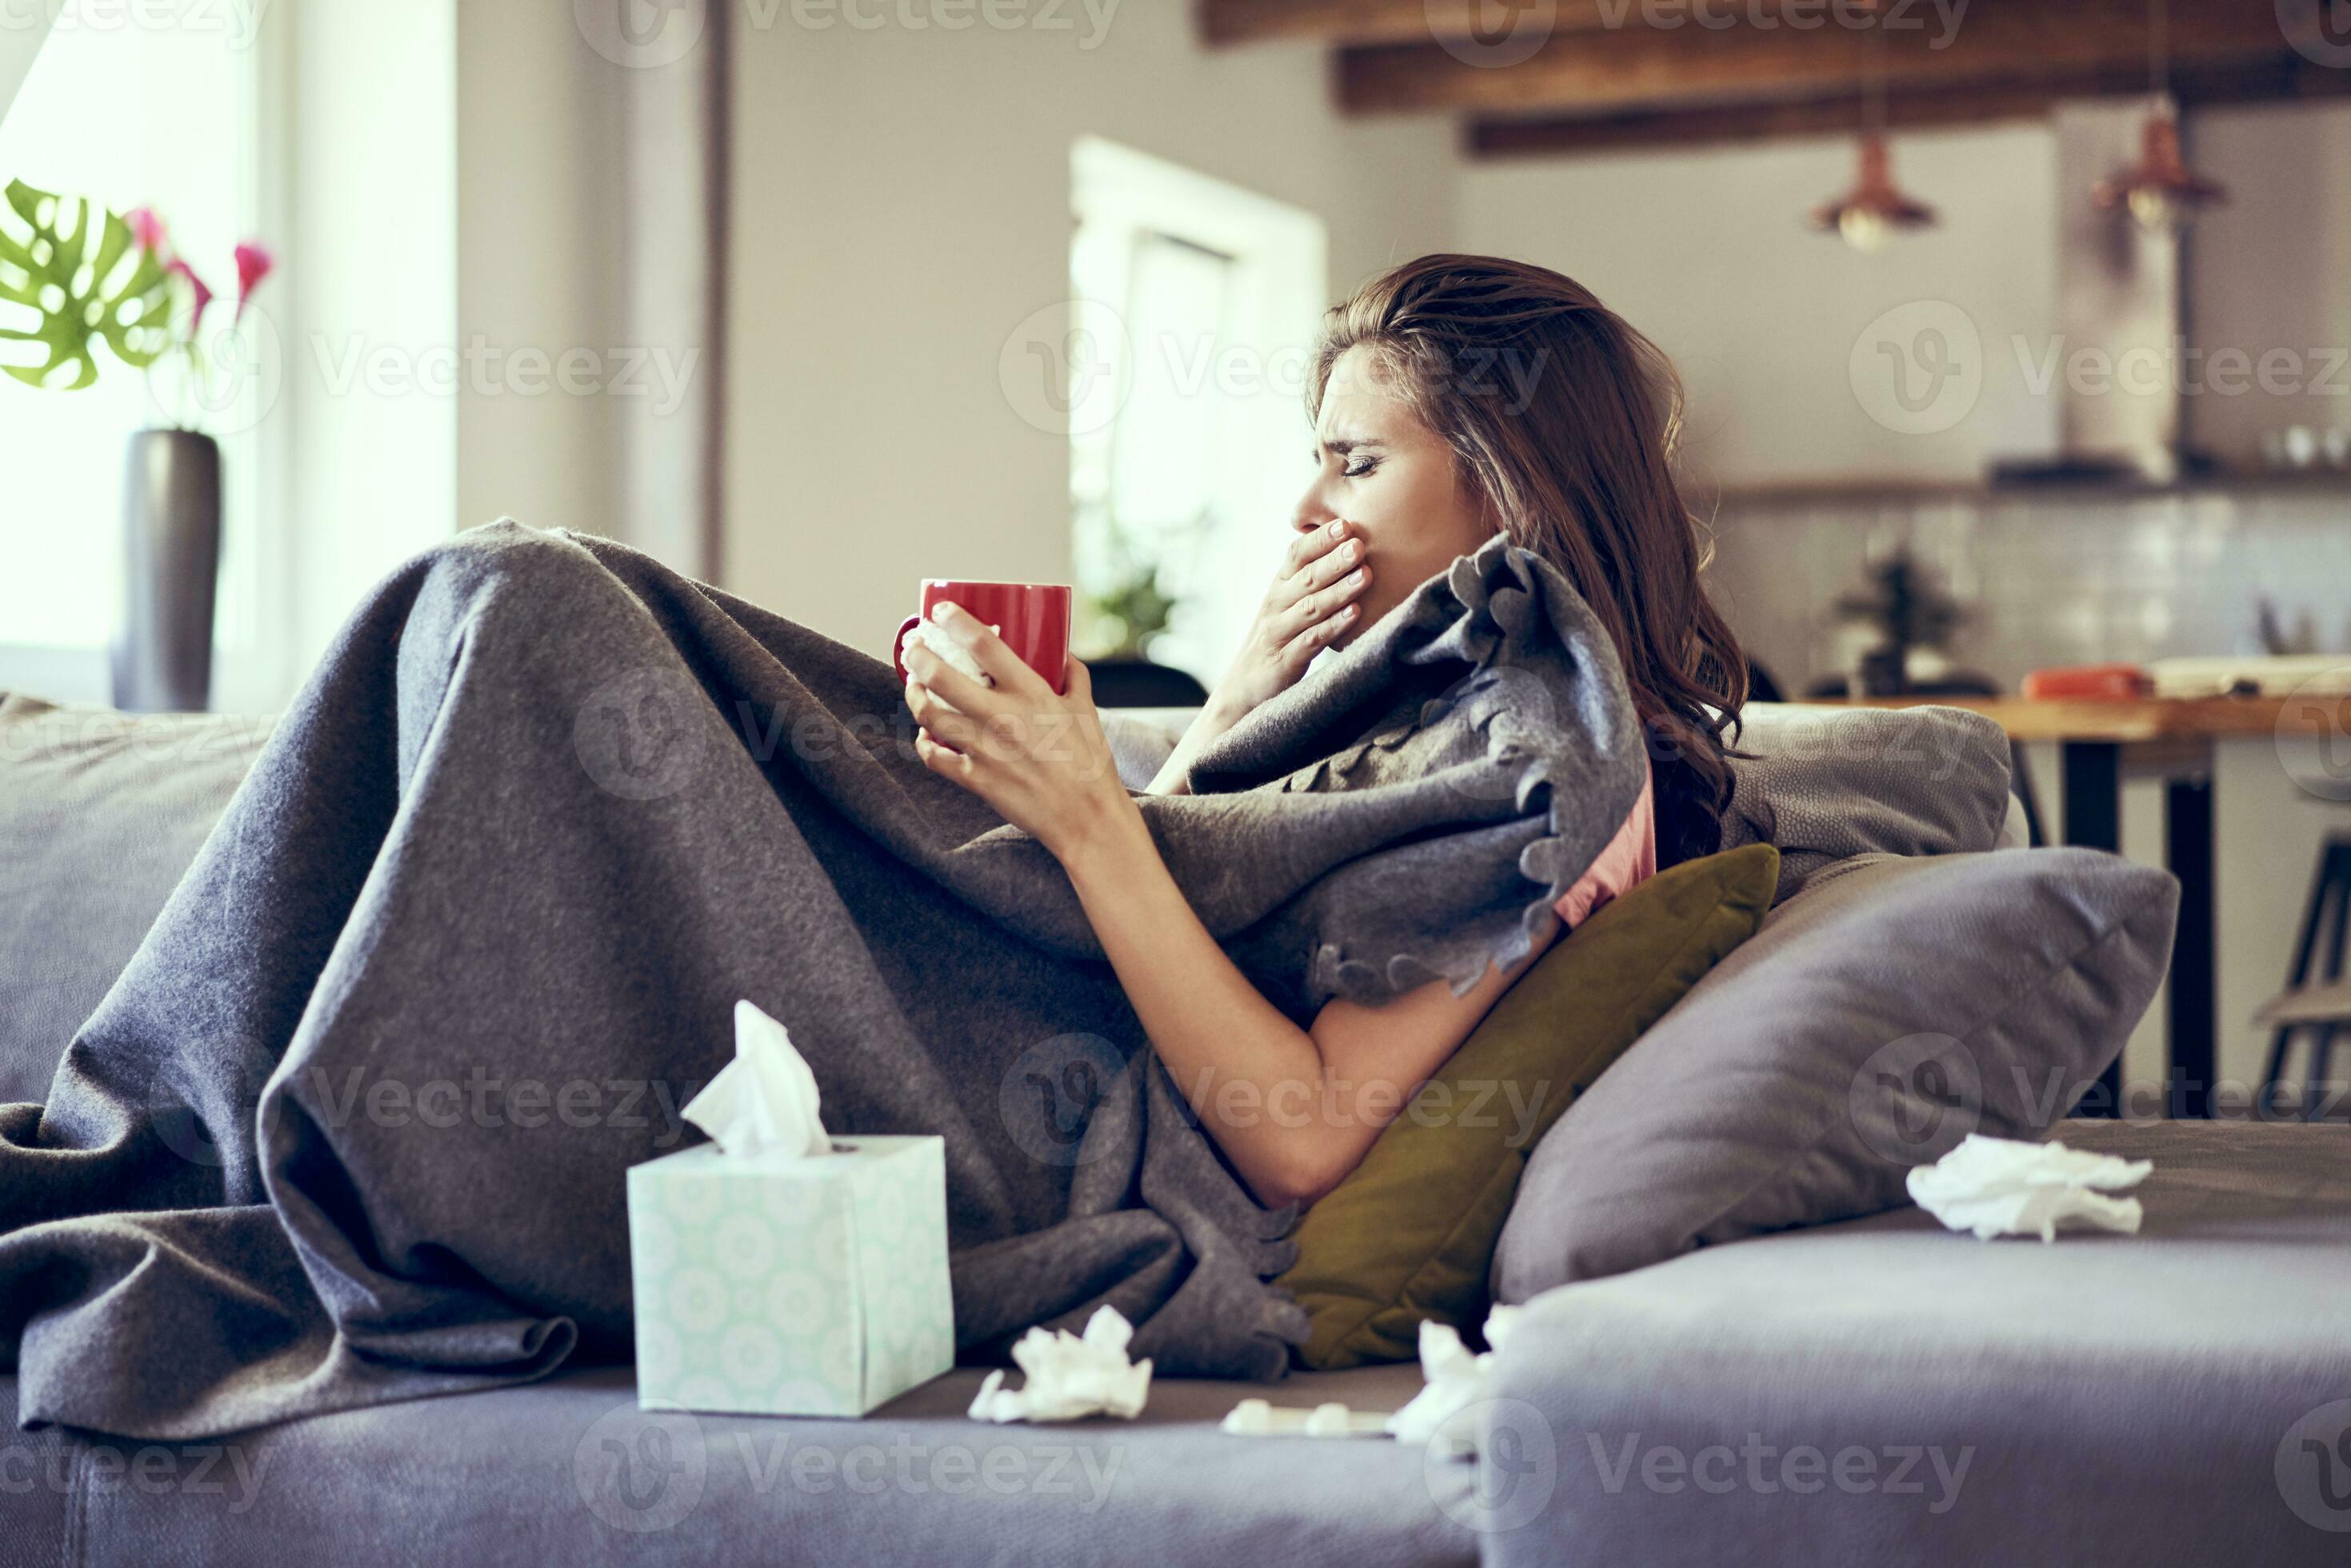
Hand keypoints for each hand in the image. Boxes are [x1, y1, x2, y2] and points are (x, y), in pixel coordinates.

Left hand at [903, 603, 1140, 863]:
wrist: (1087, 819)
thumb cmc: (1091, 764)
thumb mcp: (1087, 710)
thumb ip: (1073, 676)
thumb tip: (1061, 653)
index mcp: (1033, 694)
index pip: (985, 645)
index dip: (956, 622)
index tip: (941, 612)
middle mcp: (1004, 718)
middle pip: (944, 678)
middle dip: (919, 658)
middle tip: (914, 650)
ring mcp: (987, 750)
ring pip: (931, 716)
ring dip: (916, 697)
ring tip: (914, 686)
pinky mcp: (977, 779)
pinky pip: (935, 757)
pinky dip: (924, 744)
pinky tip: (925, 735)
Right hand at [1204, 518, 1370, 728]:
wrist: (1244, 687)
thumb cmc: (1277, 638)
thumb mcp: (1287, 605)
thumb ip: (1309, 579)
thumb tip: (1346, 545)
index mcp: (1279, 587)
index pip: (1296, 555)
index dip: (1319, 539)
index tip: (1345, 525)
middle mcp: (1276, 605)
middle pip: (1307, 578)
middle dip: (1334, 560)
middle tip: (1359, 545)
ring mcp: (1279, 633)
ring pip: (1311, 607)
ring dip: (1339, 591)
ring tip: (1366, 576)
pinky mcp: (1285, 660)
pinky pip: (1312, 640)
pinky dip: (1333, 626)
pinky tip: (1355, 615)